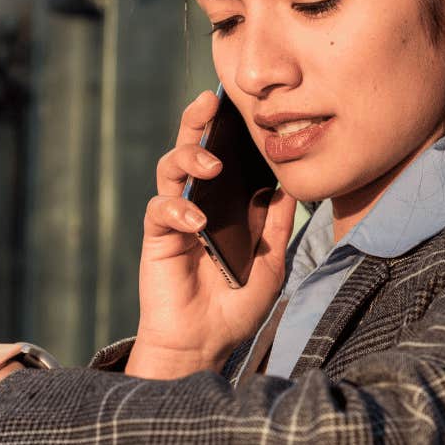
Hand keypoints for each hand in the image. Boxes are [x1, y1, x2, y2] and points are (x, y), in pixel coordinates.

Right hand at [129, 90, 296, 377]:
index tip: (241, 104)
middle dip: (196, 121)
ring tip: (211, 166)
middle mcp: (198, 203)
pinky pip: (159, 210)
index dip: (228, 130)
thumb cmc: (235, 306)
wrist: (205, 343)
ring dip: (188, 158)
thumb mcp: (270, 264)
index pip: (225, 157)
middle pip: (191, 150)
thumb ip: (275, 227)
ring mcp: (176, 217)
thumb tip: (286, 186)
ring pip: (169, 169)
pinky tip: (196, 220)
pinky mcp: (158, 237)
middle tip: (208, 101)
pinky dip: (177, 208)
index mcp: (226, 205)